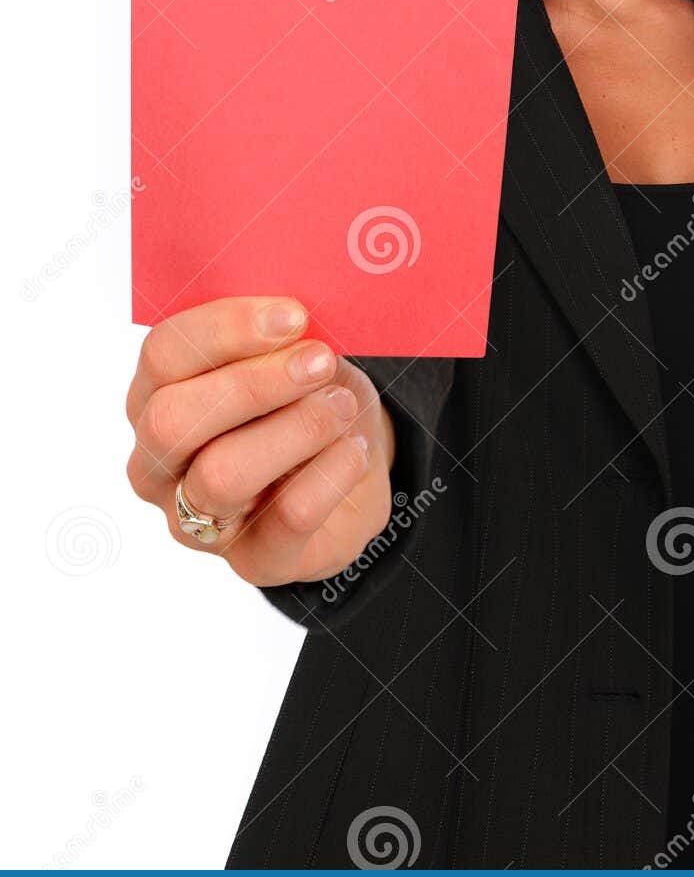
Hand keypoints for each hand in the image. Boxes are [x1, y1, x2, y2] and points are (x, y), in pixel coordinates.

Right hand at [125, 296, 395, 587]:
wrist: (348, 468)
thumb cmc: (307, 398)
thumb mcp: (292, 352)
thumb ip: (276, 333)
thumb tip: (293, 315)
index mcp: (155, 395)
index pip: (163, 353)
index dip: (226, 329)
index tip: (294, 316)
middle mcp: (158, 462)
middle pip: (172, 418)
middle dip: (254, 383)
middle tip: (320, 361)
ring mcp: (195, 520)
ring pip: (221, 475)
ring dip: (296, 429)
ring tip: (342, 405)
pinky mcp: (252, 560)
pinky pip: (287, 517)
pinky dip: (331, 473)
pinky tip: (354, 449)